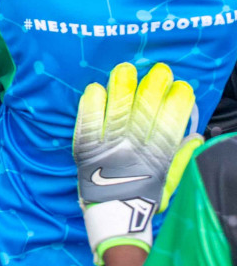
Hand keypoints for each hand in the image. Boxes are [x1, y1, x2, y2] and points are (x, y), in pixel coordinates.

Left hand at [74, 62, 200, 261]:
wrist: (111, 213)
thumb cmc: (143, 196)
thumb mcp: (168, 181)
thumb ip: (181, 158)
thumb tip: (196, 137)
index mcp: (157, 155)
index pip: (171, 122)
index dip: (178, 101)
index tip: (182, 87)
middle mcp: (134, 147)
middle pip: (145, 109)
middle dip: (155, 86)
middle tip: (161, 71)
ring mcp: (109, 144)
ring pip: (117, 108)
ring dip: (122, 85)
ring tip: (127, 68)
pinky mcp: (86, 144)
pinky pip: (88, 118)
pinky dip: (92, 102)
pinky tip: (97, 88)